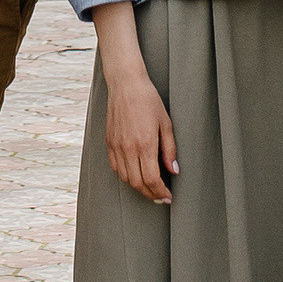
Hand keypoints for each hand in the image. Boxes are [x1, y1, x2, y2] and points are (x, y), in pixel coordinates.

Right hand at [94, 3, 178, 199]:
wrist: (126, 84)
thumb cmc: (149, 100)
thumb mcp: (166, 123)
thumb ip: (170, 149)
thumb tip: (174, 171)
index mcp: (144, 144)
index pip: (151, 179)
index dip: (160, 192)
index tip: (168, 196)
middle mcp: (128, 148)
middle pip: (137, 183)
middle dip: (150, 194)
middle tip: (161, 197)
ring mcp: (116, 146)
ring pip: (125, 178)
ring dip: (138, 187)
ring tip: (150, 189)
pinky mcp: (108, 142)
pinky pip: (115, 167)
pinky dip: (125, 176)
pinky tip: (134, 175)